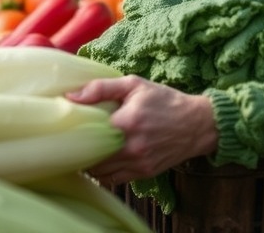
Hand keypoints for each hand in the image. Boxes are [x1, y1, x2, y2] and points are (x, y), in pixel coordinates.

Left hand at [66, 75, 217, 185]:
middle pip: (92, 158)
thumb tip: (71, 96)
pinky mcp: (145, 173)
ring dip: (91, 164)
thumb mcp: (134, 85)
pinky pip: (116, 179)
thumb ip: (101, 88)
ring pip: (102, 173)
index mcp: (126, 122)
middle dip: (81, 152)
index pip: (88, 134)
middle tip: (72, 143)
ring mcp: (139, 163)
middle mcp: (131, 146)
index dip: (74, 134)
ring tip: (86, 152)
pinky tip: (103, 161)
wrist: (197, 124)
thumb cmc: (164, 100)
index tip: (66, 130)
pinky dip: (106, 173)